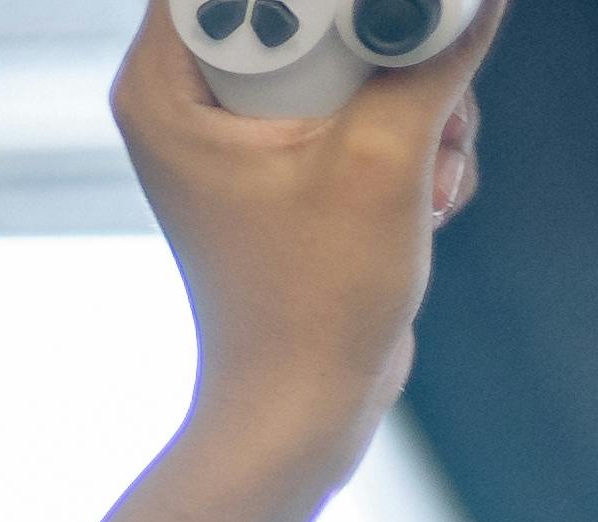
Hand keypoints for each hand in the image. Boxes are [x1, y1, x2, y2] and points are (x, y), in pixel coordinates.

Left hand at [118, 0, 501, 478]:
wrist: (303, 406)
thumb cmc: (313, 300)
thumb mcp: (386, 156)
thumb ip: (432, 49)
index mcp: (164, 86)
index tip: (375, 20)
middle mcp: (189, 99)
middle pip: (308, 3)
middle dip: (386, 35)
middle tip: (417, 79)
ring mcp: (242, 131)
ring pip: (354, 50)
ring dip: (419, 96)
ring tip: (427, 168)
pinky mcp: (291, 160)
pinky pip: (367, 101)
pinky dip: (413, 139)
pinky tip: (425, 199)